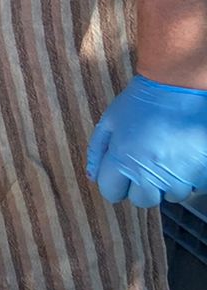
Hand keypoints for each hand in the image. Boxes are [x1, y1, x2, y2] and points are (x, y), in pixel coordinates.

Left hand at [86, 75, 206, 206]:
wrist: (179, 87)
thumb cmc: (141, 102)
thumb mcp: (110, 121)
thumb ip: (97, 151)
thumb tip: (93, 178)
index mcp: (123, 160)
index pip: (111, 193)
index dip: (113, 183)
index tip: (119, 171)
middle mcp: (151, 174)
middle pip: (142, 201)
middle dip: (140, 187)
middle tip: (144, 164)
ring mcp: (179, 176)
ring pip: (169, 196)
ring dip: (166, 182)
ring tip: (166, 155)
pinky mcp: (202, 174)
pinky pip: (192, 187)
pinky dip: (188, 176)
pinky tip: (183, 156)